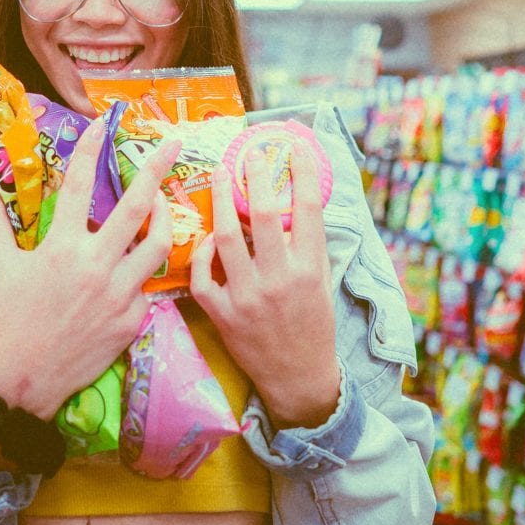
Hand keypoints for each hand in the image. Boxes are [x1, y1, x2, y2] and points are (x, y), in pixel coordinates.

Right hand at [0, 120, 177, 419]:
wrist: (23, 381)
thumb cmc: (9, 318)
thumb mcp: (0, 266)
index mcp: (61, 246)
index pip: (76, 184)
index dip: (88, 149)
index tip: (100, 125)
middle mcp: (95, 264)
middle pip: (137, 206)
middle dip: (157, 168)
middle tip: (173, 144)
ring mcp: (119, 292)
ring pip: (160, 244)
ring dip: (166, 218)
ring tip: (164, 204)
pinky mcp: (133, 319)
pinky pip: (148, 286)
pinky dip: (144, 272)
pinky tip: (135, 268)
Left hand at [191, 143, 339, 428]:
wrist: (299, 378)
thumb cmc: (313, 323)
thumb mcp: (322, 282)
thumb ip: (308, 243)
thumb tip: (298, 196)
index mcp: (310, 269)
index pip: (309, 209)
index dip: (303, 172)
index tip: (296, 146)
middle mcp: (280, 280)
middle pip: (264, 215)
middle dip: (257, 177)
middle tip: (250, 153)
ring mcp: (248, 299)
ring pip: (227, 239)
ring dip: (222, 202)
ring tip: (222, 176)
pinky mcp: (223, 316)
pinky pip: (203, 277)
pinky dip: (202, 254)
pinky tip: (207, 237)